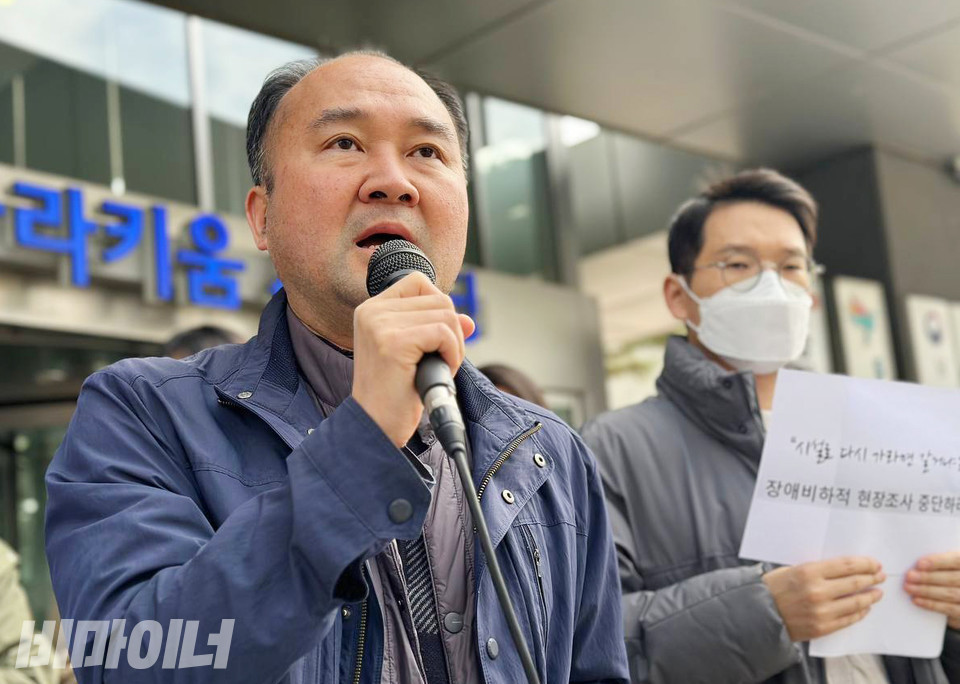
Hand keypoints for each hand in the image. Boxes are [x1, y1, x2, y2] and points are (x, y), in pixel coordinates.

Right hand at [352, 271, 474, 447]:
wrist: (376, 426)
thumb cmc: (394, 393)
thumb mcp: (416, 353)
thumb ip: (438, 329)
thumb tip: (468, 320)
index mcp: (371, 309)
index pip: (419, 283)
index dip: (438, 307)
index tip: (436, 338)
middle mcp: (372, 311)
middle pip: (439, 299)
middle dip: (452, 331)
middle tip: (442, 360)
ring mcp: (380, 325)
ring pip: (446, 314)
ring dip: (454, 345)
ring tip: (439, 367)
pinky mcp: (394, 342)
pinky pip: (444, 333)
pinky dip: (453, 354)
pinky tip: (440, 371)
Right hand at [763, 556, 884, 640]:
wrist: (760, 614)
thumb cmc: (774, 588)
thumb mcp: (792, 570)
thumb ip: (817, 569)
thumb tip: (844, 568)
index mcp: (809, 572)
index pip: (846, 565)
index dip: (865, 564)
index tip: (874, 563)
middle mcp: (818, 591)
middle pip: (855, 582)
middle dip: (872, 578)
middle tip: (879, 576)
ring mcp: (822, 611)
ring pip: (856, 602)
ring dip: (871, 596)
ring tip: (877, 592)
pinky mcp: (823, 627)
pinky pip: (849, 619)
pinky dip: (860, 612)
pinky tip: (865, 607)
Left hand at [904, 551, 959, 629]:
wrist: (956, 589)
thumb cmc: (947, 572)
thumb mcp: (947, 564)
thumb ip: (938, 561)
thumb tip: (916, 563)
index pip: (956, 560)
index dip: (938, 561)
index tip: (919, 564)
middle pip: (952, 579)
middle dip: (928, 577)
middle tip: (909, 576)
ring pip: (950, 594)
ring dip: (926, 591)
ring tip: (908, 587)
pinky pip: (949, 609)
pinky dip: (931, 604)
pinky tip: (916, 600)